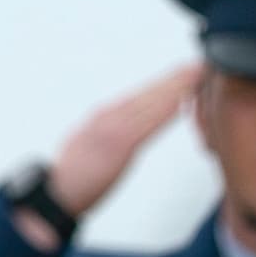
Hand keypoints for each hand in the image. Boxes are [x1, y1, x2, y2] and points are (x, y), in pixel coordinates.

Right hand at [43, 61, 203, 220]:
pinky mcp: (120, 144)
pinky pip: (149, 123)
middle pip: (148, 93)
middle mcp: (109, 116)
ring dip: (176, 87)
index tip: (182, 72)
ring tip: (196, 73)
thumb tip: (119, 128)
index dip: (163, 83)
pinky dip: (166, 109)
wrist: (57, 192)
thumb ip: (105, 132)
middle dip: (174, 78)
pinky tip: (181, 100)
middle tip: (198, 64)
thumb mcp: (85, 143)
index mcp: (103, 117)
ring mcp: (114, 128)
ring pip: (151, 102)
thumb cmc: (73, 176)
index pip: (139, 96)